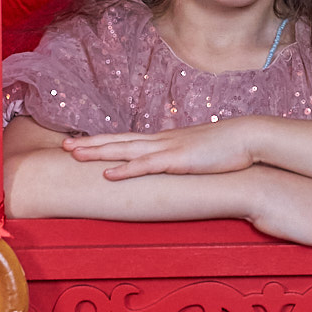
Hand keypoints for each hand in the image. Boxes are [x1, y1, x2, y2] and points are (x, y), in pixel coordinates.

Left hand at [63, 118, 264, 178]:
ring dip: (97, 152)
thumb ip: (181, 156)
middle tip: (62, 145)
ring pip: (124, 149)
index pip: (126, 139)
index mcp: (165, 139)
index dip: (103, 141)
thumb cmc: (226, 147)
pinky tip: (107, 174)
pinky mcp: (177, 160)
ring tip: (73, 154)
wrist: (248, 138)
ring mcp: (168, 149)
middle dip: (89, 144)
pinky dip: (125, 170)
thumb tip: (172, 161)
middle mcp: (161, 140)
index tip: (81, 142)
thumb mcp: (197, 152)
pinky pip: (146, 166)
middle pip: (117, 140)